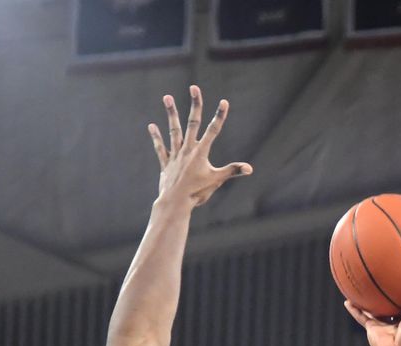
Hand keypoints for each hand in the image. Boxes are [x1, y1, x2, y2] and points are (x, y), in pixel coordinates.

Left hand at [149, 85, 252, 207]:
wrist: (176, 203)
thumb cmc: (197, 193)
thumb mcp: (216, 181)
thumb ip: (232, 171)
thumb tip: (249, 168)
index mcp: (201, 152)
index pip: (213, 130)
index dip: (220, 116)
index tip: (224, 102)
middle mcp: (188, 149)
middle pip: (192, 122)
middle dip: (195, 104)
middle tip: (194, 87)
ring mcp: (175, 155)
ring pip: (174, 130)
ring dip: (171, 114)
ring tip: (167, 97)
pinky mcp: (166, 163)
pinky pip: (160, 148)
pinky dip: (156, 137)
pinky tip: (152, 126)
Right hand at [344, 289, 400, 345]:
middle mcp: (394, 320)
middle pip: (389, 305)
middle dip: (387, 296)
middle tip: (383, 280)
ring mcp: (382, 324)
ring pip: (372, 310)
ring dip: (366, 301)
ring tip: (361, 288)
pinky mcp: (371, 327)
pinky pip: (361, 317)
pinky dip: (354, 310)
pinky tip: (347, 301)